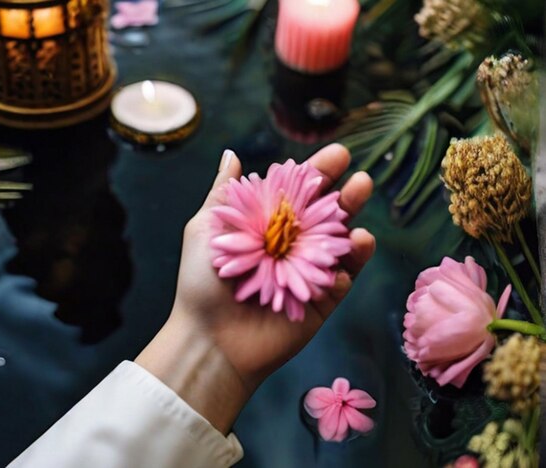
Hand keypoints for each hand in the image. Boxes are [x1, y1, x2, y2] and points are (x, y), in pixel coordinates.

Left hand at [136, 144, 374, 432]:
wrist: (208, 338)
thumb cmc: (200, 282)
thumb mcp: (206, 228)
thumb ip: (224, 192)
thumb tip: (231, 154)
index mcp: (267, 228)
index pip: (298, 195)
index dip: (318, 174)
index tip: (338, 155)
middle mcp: (290, 248)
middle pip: (325, 217)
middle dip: (344, 195)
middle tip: (360, 177)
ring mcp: (308, 275)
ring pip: (340, 245)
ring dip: (354, 221)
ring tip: (361, 199)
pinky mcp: (320, 303)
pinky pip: (342, 279)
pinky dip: (350, 263)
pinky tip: (356, 243)